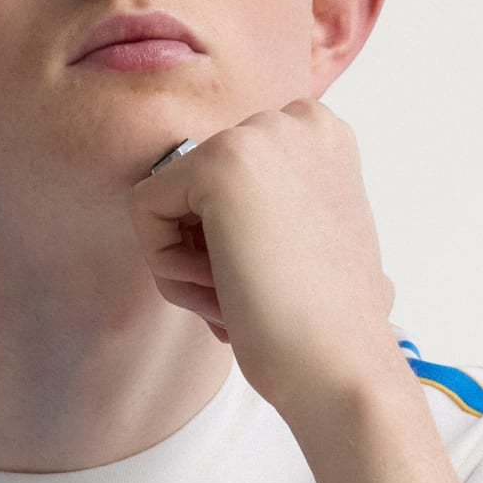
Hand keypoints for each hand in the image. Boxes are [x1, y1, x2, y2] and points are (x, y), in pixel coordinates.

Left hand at [129, 98, 403, 427]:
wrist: (340, 363)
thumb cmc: (323, 324)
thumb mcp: (309, 241)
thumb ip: (272, 211)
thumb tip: (231, 219)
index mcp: (323, 137)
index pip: (222, 183)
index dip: (225, 244)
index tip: (263, 283)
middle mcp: (297, 119)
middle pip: (192, 189)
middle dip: (202, 255)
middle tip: (244, 300)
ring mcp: (260, 134)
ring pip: (165, 200)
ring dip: (186, 267)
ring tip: (236, 301)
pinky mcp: (218, 160)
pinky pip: (142, 208)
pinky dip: (165, 264)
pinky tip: (220, 290)